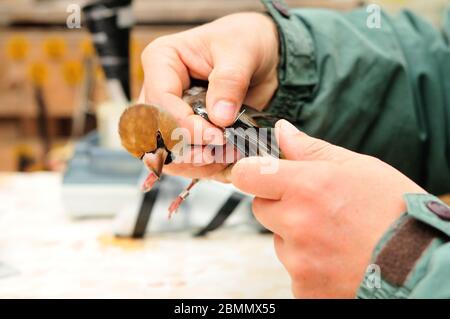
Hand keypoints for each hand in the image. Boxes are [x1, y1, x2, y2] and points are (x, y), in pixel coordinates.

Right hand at [139, 12, 278, 179]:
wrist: (260, 57)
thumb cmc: (244, 42)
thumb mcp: (241, 52)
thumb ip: (230, 81)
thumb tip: (219, 117)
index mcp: (162, 62)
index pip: (159, 102)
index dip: (184, 125)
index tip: (216, 136)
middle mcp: (159, 91)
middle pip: (154, 133)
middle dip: (185, 149)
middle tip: (218, 153)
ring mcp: (169, 115)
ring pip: (164, 152)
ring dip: (193, 163)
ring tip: (225, 157)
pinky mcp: (184, 133)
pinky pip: (182, 160)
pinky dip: (201, 167)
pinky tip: (224, 161)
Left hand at [231, 120, 425, 297]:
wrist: (424, 264)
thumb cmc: (396, 211)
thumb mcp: (358, 167)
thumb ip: (311, 150)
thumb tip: (282, 130)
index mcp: (306, 186)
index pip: (248, 175)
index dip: (252, 172)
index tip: (262, 174)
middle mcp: (297, 223)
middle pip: (261, 208)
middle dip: (280, 205)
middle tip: (316, 206)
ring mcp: (300, 260)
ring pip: (279, 240)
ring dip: (296, 237)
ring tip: (335, 236)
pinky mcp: (304, 289)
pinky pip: (293, 269)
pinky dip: (308, 264)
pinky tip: (336, 258)